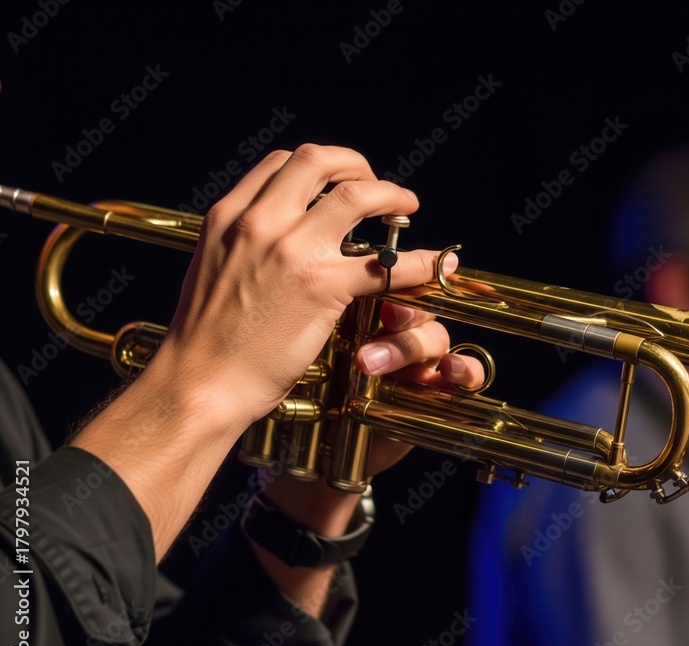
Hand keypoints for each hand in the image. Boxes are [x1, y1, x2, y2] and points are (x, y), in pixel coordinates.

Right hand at [71, 144, 462, 559]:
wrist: (198, 384)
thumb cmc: (203, 341)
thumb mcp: (209, 269)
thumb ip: (239, 244)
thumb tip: (265, 243)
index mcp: (228, 215)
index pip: (281, 163)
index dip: (318, 168)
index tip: (337, 182)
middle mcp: (259, 221)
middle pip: (319, 161)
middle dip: (356, 165)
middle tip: (376, 186)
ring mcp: (292, 250)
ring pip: (357, 193)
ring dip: (390, 194)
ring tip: (405, 207)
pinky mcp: (322, 286)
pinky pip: (386, 263)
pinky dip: (417, 261)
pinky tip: (433, 265)